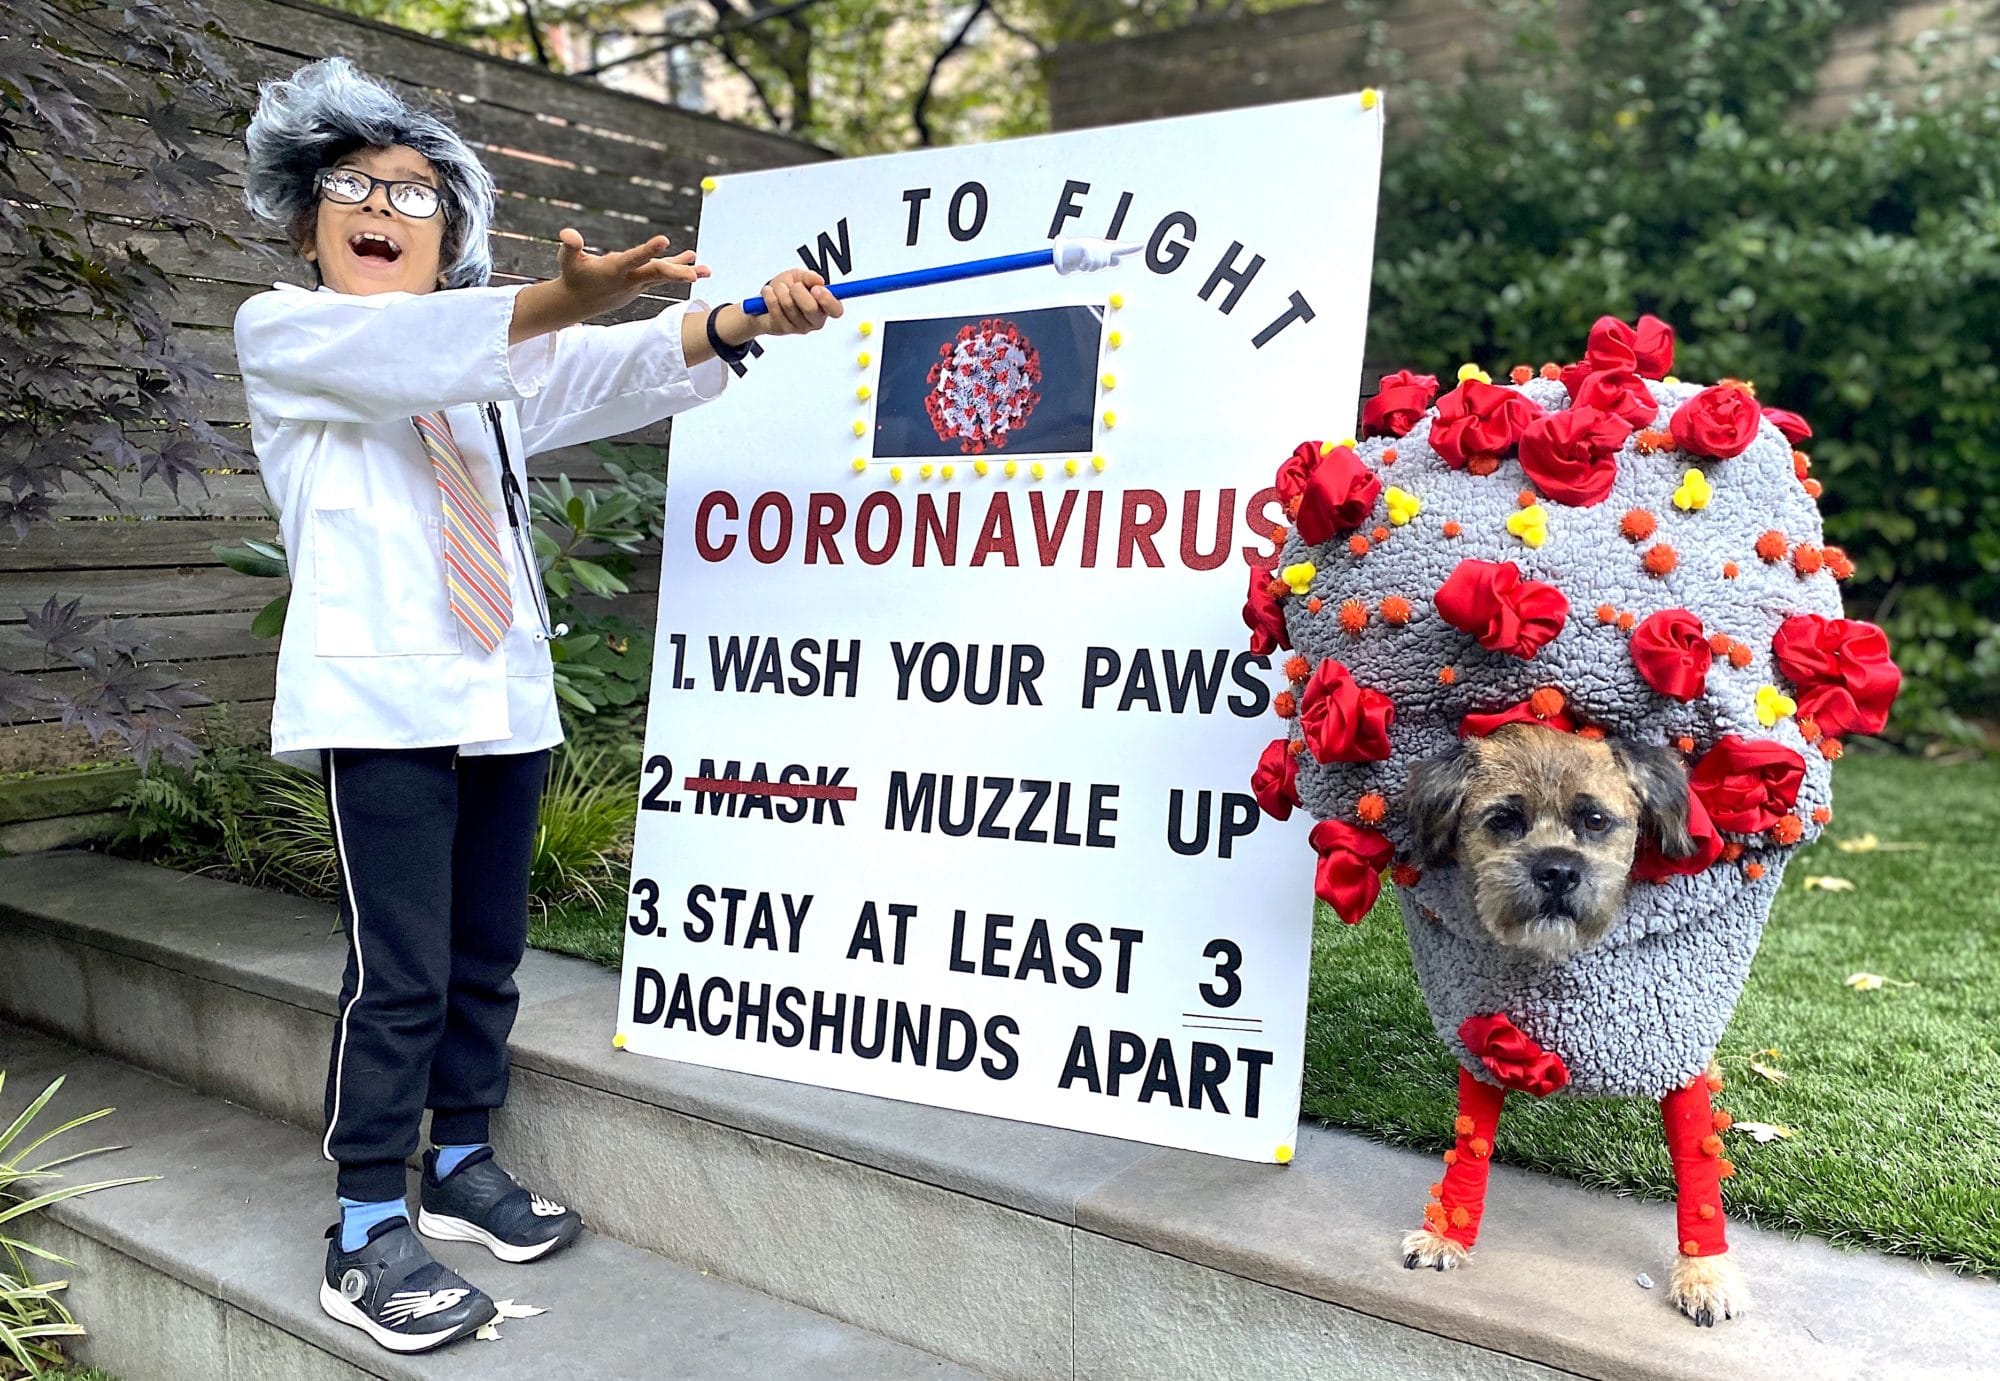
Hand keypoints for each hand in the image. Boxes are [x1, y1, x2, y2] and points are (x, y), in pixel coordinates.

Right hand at [554, 228, 709, 318]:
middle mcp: (630, 278)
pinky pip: (662, 276)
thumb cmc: (573, 275)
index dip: (648, 250)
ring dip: (685, 272)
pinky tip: (695, 262)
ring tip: (707, 270)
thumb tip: (568, 234)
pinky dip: (678, 268)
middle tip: (694, 274)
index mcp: (614, 269)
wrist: (580, 302)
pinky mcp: (641, 283)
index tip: (664, 240)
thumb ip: (570, 246)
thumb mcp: (567, 259)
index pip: (633, 259)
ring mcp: (638, 282)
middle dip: (675, 272)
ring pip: (664, 276)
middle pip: (656, 273)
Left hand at [743, 268, 841, 337]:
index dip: (828, 300)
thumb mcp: (798, 276)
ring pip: (790, 305)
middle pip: (810, 308)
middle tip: (794, 286)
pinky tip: (770, 293)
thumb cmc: (786, 289)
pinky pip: (776, 308)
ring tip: (779, 288)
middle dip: (798, 291)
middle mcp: (815, 320)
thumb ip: (808, 276)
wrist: (765, 301)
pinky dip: (770, 295)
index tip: (816, 289)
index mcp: (824, 307)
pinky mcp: (783, 329)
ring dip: (781, 290)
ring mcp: (799, 327)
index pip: (836, 310)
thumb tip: (818, 280)